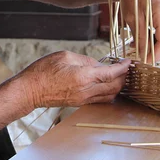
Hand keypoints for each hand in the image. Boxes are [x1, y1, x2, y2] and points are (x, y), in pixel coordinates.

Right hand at [16, 51, 130, 109]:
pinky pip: (100, 99)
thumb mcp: (65, 56)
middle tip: (126, 68)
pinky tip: (107, 83)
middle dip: (123, 77)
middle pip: (114, 86)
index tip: (129, 62)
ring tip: (119, 76)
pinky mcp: (79, 103)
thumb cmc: (44, 71)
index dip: (123, 67)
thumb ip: (85, 59)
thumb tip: (98, 64)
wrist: (31, 91)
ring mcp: (83, 99)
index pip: (111, 73)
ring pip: (109, 95)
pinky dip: (108, 91)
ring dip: (117, 86)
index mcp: (84, 76)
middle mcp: (86, 90)